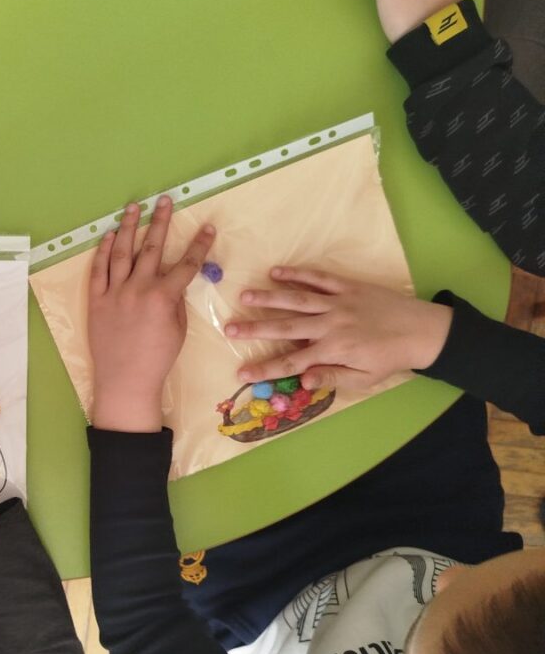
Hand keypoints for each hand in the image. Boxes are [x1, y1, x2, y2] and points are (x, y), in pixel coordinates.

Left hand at [88, 196, 215, 432]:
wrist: (125, 381)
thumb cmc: (157, 359)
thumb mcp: (178, 330)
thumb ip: (176, 301)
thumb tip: (174, 281)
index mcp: (163, 298)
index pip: (186, 264)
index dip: (199, 245)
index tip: (208, 228)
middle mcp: (138, 289)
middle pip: (152, 248)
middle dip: (161, 222)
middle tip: (165, 201)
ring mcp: (114, 293)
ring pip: (122, 252)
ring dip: (129, 227)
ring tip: (134, 208)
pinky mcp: (96, 300)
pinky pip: (99, 270)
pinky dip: (104, 251)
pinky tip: (109, 236)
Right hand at [225, 267, 452, 391]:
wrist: (424, 330)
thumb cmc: (391, 358)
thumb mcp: (365, 379)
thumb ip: (332, 377)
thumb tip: (304, 381)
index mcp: (333, 350)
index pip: (292, 363)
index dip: (264, 368)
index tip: (241, 372)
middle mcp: (330, 325)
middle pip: (286, 327)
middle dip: (255, 328)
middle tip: (229, 328)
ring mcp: (338, 303)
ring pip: (297, 299)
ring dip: (269, 297)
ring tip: (244, 295)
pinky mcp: (348, 287)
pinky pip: (319, 278)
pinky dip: (297, 274)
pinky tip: (276, 272)